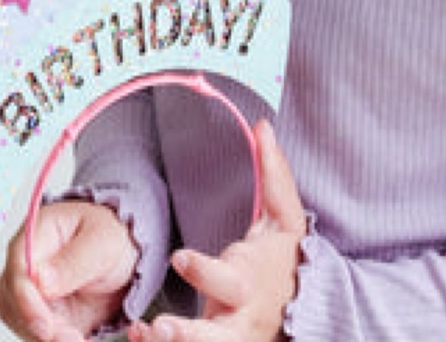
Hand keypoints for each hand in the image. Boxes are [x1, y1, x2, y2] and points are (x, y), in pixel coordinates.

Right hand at [0, 199, 138, 341]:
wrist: (123, 256)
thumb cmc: (109, 236)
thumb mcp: (103, 241)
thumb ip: (75, 260)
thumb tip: (40, 280)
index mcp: (37, 233)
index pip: (17, 269)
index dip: (25, 300)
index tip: (44, 323)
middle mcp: (25, 263)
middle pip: (13, 301)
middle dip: (39, 325)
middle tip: (69, 337)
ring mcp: (29, 290)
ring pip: (20, 322)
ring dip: (46, 337)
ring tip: (77, 338)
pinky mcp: (39, 313)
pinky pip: (34, 333)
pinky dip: (53, 340)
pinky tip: (76, 338)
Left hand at [130, 121, 305, 341]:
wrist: (308, 309)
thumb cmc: (288, 259)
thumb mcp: (286, 217)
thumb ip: (274, 174)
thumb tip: (263, 126)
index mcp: (250, 279)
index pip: (227, 278)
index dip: (203, 271)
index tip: (179, 257)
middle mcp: (238, 315)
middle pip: (215, 333)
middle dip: (186, 332)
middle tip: (159, 326)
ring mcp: (228, 339)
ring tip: (143, 335)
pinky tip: (137, 338)